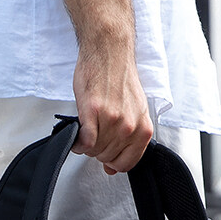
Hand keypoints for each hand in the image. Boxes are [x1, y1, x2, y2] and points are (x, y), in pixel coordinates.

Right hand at [70, 44, 152, 174]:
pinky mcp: (93, 112)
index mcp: (143, 129)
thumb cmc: (120, 79)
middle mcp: (130, 127)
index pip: (126, 164)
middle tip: (94, 135)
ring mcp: (112, 120)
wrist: (109, 51)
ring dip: (86, 145)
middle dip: (98, 151)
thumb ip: (127, 142)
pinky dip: (77, 143)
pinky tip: (77, 135)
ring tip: (87, 130)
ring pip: (94, 151)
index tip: (106, 154)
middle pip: (107, 158)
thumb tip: (113, 168)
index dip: (112, 162)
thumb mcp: (134, 113)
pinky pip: (85, 141)